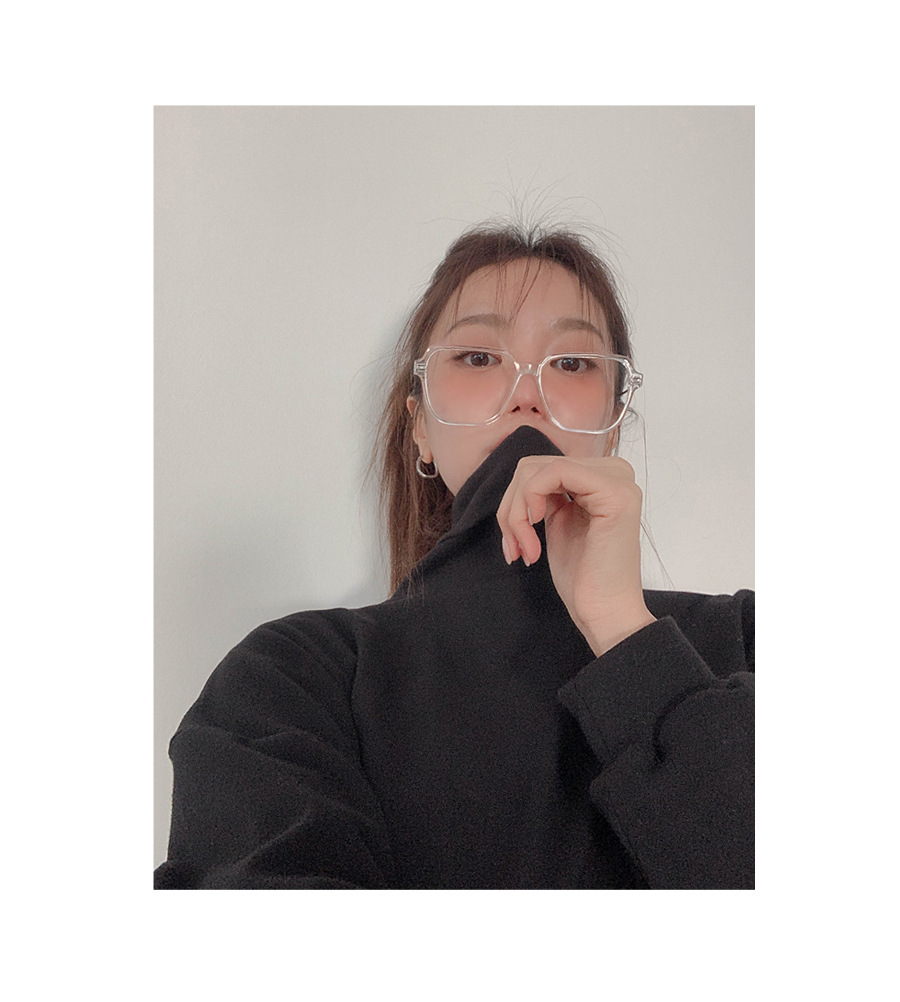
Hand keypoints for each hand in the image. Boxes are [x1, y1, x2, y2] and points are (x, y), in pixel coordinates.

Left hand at [496, 455, 655, 656]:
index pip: (540, 468)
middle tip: (515, 547)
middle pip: (533, 466)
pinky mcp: (614, 492)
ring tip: (524, 547)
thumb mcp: (558, 522)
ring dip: (516, 512)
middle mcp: (615, 472)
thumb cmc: (583, 578)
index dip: (515, 502)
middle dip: (511, 508)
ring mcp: (618, 480)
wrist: (604, 612)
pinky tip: (535, 531)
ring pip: (535, 469)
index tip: (514, 541)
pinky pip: (553, 472)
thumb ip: (547, 494)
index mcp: (603, 478)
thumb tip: (521, 478)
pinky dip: (529, 502)